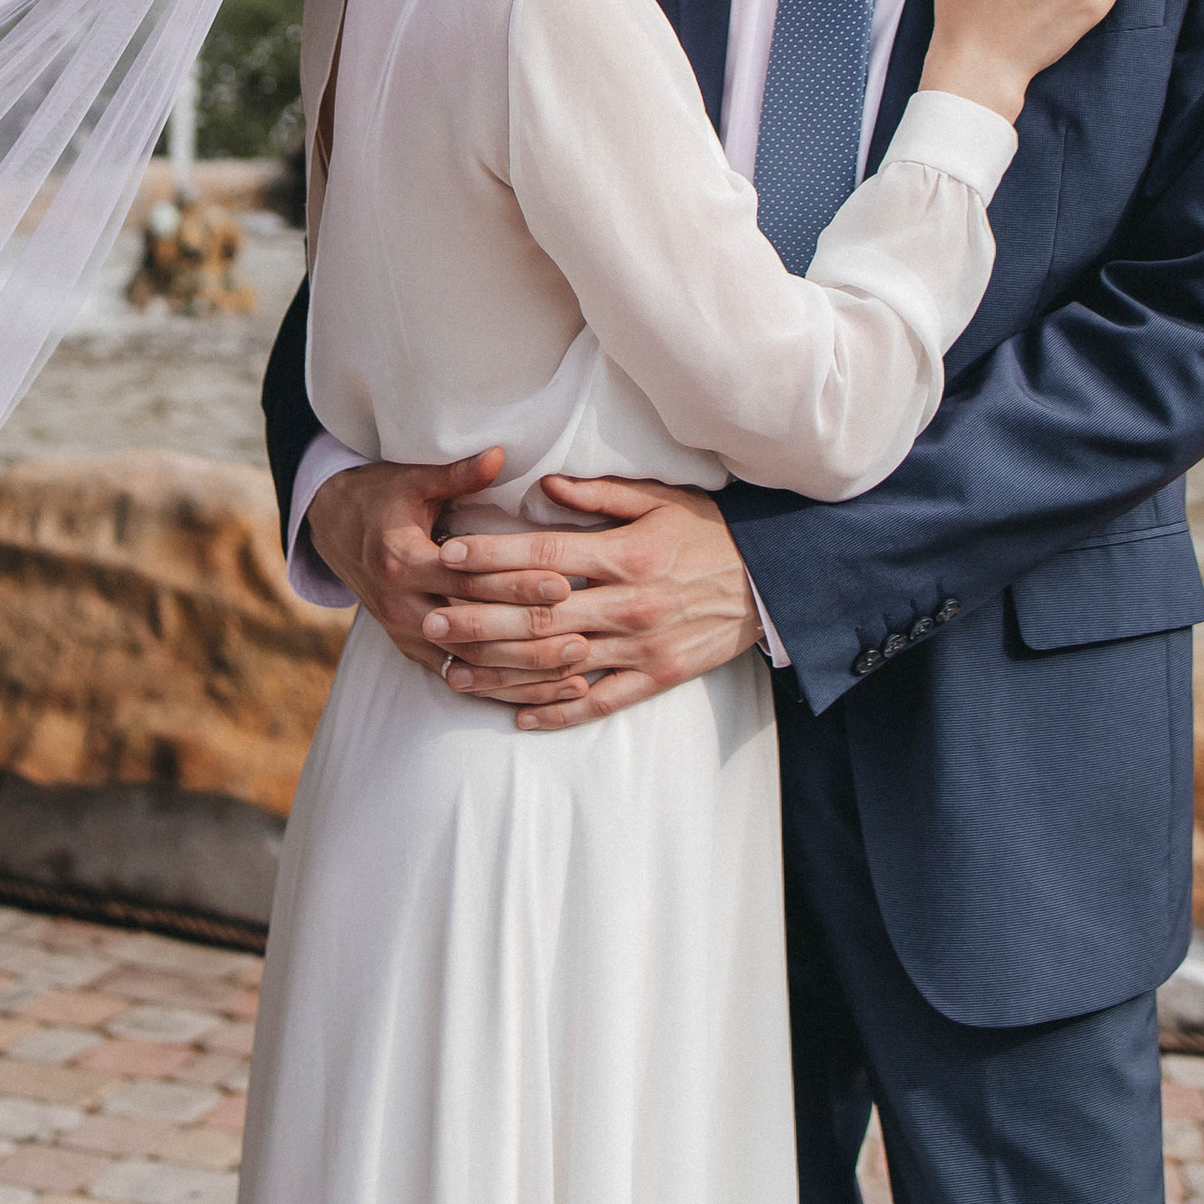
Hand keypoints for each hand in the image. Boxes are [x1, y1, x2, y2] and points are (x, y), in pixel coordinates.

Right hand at [307, 449, 590, 710]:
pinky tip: (543, 690)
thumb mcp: (414, 480)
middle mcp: (399, 605)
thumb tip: (500, 454)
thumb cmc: (383, 497)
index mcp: (400, 560)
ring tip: (575, 670)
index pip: (467, 579)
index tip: (562, 583)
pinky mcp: (411, 651)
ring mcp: (404, 634)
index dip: (515, 583)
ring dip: (523, 672)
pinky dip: (503, 688)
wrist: (333, 529)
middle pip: (473, 630)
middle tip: (582, 636)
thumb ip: (459, 475)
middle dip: (529, 636)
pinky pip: (461, 679)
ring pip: (470, 665)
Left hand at [426, 474, 765, 731]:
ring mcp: (641, 647)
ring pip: (560, 664)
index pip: (544, 558)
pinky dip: (558, 711)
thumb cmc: (709, 532)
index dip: (493, 555)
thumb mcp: (659, 499)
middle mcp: (629, 604)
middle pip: (540, 615)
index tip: (449, 553)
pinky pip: (600, 701)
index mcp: (626, 555)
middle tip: (431, 620)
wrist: (771, 582)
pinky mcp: (657, 677)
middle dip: (480, 618)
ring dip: (504, 672)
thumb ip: (598, 495)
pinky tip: (519, 716)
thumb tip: (542, 486)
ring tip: (455, 674)